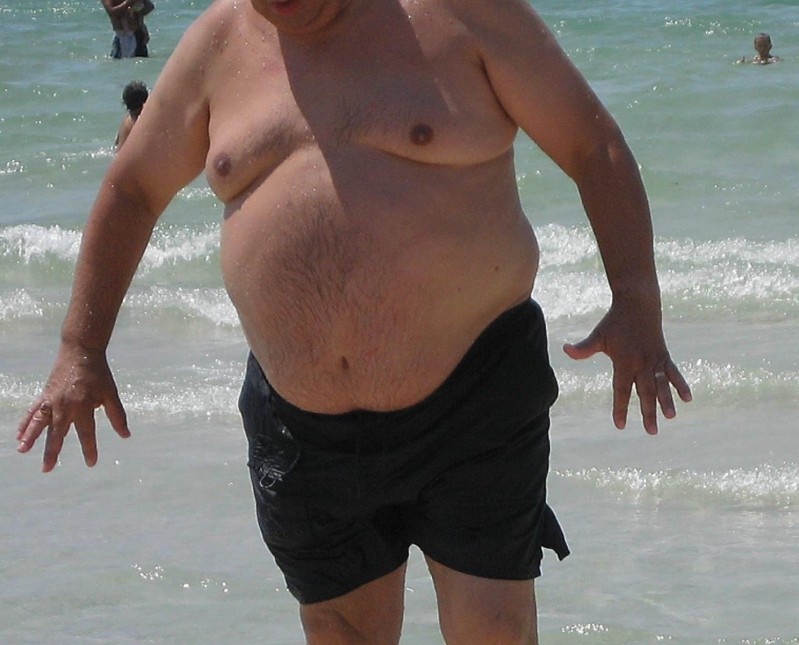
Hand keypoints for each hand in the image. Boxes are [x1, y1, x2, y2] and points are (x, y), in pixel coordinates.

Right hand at [16, 345, 129, 471]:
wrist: (80, 350)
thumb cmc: (98, 373)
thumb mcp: (110, 393)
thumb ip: (117, 415)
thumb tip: (126, 435)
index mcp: (83, 405)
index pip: (86, 432)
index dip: (89, 448)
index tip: (91, 463)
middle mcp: (64, 405)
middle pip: (57, 433)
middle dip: (52, 452)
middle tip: (47, 469)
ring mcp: (51, 400)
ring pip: (38, 423)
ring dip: (30, 437)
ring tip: (22, 451)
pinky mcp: (44, 395)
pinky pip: (32, 412)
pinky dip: (25, 423)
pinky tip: (18, 435)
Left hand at [563, 299, 691, 433]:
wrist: (638, 304)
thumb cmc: (614, 322)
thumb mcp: (598, 336)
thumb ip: (583, 348)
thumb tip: (564, 349)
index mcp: (624, 362)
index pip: (621, 390)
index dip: (620, 408)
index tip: (620, 425)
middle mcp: (641, 364)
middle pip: (645, 392)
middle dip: (648, 412)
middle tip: (651, 431)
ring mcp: (654, 360)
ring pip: (661, 385)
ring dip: (667, 401)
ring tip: (671, 416)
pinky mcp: (664, 355)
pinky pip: (673, 372)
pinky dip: (680, 384)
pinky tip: (687, 398)